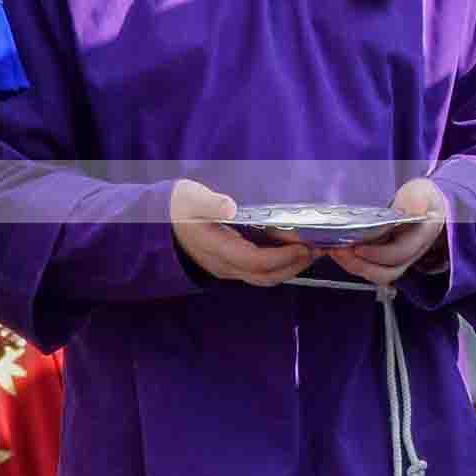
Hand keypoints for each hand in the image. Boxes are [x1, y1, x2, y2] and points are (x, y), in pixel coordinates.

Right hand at [168, 178, 310, 287]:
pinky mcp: (231, 265)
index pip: (255, 262)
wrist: (158, 224)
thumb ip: (208, 202)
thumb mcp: (188, 198)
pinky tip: (291, 249)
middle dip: (295, 265)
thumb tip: (229, 206)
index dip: (282, 256)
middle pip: (266, 276)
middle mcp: (224, 265)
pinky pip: (260, 271)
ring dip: (291, 267)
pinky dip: (280, 263)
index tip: (303, 245)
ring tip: (311, 250)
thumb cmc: (176, 208)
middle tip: (318, 248)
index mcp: (216, 249)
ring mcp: (227, 268)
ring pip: (264, 277)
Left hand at [329, 178, 446, 287]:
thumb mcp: (421, 192)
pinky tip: (338, 250)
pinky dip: (352, 263)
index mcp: (421, 236)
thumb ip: (417, 200)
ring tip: (336, 251)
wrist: (422, 206)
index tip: (357, 247)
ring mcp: (398, 260)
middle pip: (387, 272)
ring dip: (354, 266)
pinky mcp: (384, 260)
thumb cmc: (419, 199)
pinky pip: (369, 268)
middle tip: (339, 250)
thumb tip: (415, 211)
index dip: (379, 254)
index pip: (401, 252)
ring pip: (377, 274)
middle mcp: (410, 254)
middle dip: (360, 264)